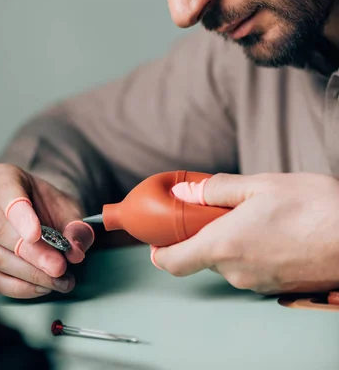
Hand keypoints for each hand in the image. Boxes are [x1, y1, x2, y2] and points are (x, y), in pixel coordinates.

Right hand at [0, 164, 93, 298]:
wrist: (39, 213)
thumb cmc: (49, 206)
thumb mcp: (69, 207)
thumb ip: (76, 226)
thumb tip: (76, 250)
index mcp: (1, 178)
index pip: (6, 193)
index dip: (20, 216)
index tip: (36, 234)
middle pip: (0, 230)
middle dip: (32, 253)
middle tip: (58, 266)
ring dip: (31, 274)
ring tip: (60, 279)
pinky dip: (22, 287)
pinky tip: (44, 286)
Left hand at [151, 172, 338, 294]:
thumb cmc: (314, 207)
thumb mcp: (259, 184)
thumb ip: (215, 189)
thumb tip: (185, 193)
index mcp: (224, 245)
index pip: (173, 261)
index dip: (159, 249)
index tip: (159, 234)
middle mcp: (237, 272)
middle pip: (203, 255)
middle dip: (205, 231)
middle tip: (222, 206)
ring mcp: (259, 284)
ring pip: (229, 261)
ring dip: (233, 239)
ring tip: (258, 214)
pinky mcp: (279, 289)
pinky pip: (252, 268)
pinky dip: (252, 250)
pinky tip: (274, 230)